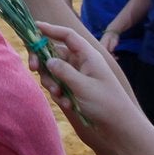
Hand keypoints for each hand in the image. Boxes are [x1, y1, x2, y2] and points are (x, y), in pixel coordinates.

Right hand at [33, 22, 135, 150]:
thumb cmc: (106, 103)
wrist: (120, 127)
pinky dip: (59, 94)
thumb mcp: (82, 86)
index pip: (67, 36)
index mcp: (87, 56)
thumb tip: (47, 60)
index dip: (50, 29)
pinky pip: (59, 86)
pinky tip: (67, 105)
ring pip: (54, 71)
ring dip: (51, 82)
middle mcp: (82, 63)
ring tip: (59, 96)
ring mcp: (78, 76)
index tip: (34, 27)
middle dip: (43, 62)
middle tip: (33, 69)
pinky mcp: (75, 89)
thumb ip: (63, 71)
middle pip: (55, 53)